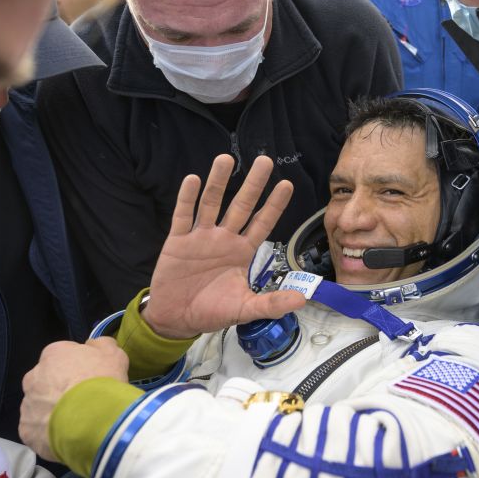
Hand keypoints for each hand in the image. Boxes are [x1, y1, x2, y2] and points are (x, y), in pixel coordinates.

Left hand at [18, 337, 128, 459]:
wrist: (92, 420)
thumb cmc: (102, 383)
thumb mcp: (114, 355)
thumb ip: (102, 345)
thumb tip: (92, 345)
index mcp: (53, 354)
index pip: (63, 359)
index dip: (77, 371)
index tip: (90, 382)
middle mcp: (33, 376)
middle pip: (47, 383)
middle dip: (61, 391)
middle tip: (82, 404)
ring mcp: (27, 404)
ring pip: (40, 407)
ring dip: (53, 413)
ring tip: (75, 424)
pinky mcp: (26, 430)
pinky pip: (37, 430)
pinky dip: (48, 435)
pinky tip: (65, 438)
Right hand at [143, 154, 306, 338]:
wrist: (176, 319)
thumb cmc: (212, 312)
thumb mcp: (245, 309)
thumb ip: (272, 303)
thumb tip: (302, 299)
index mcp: (241, 252)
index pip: (262, 223)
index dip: (274, 205)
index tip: (286, 185)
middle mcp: (223, 239)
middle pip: (241, 206)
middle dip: (253, 185)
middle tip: (264, 161)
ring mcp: (200, 237)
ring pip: (211, 204)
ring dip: (218, 182)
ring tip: (226, 158)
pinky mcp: (177, 241)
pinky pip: (183, 216)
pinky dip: (187, 198)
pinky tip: (193, 180)